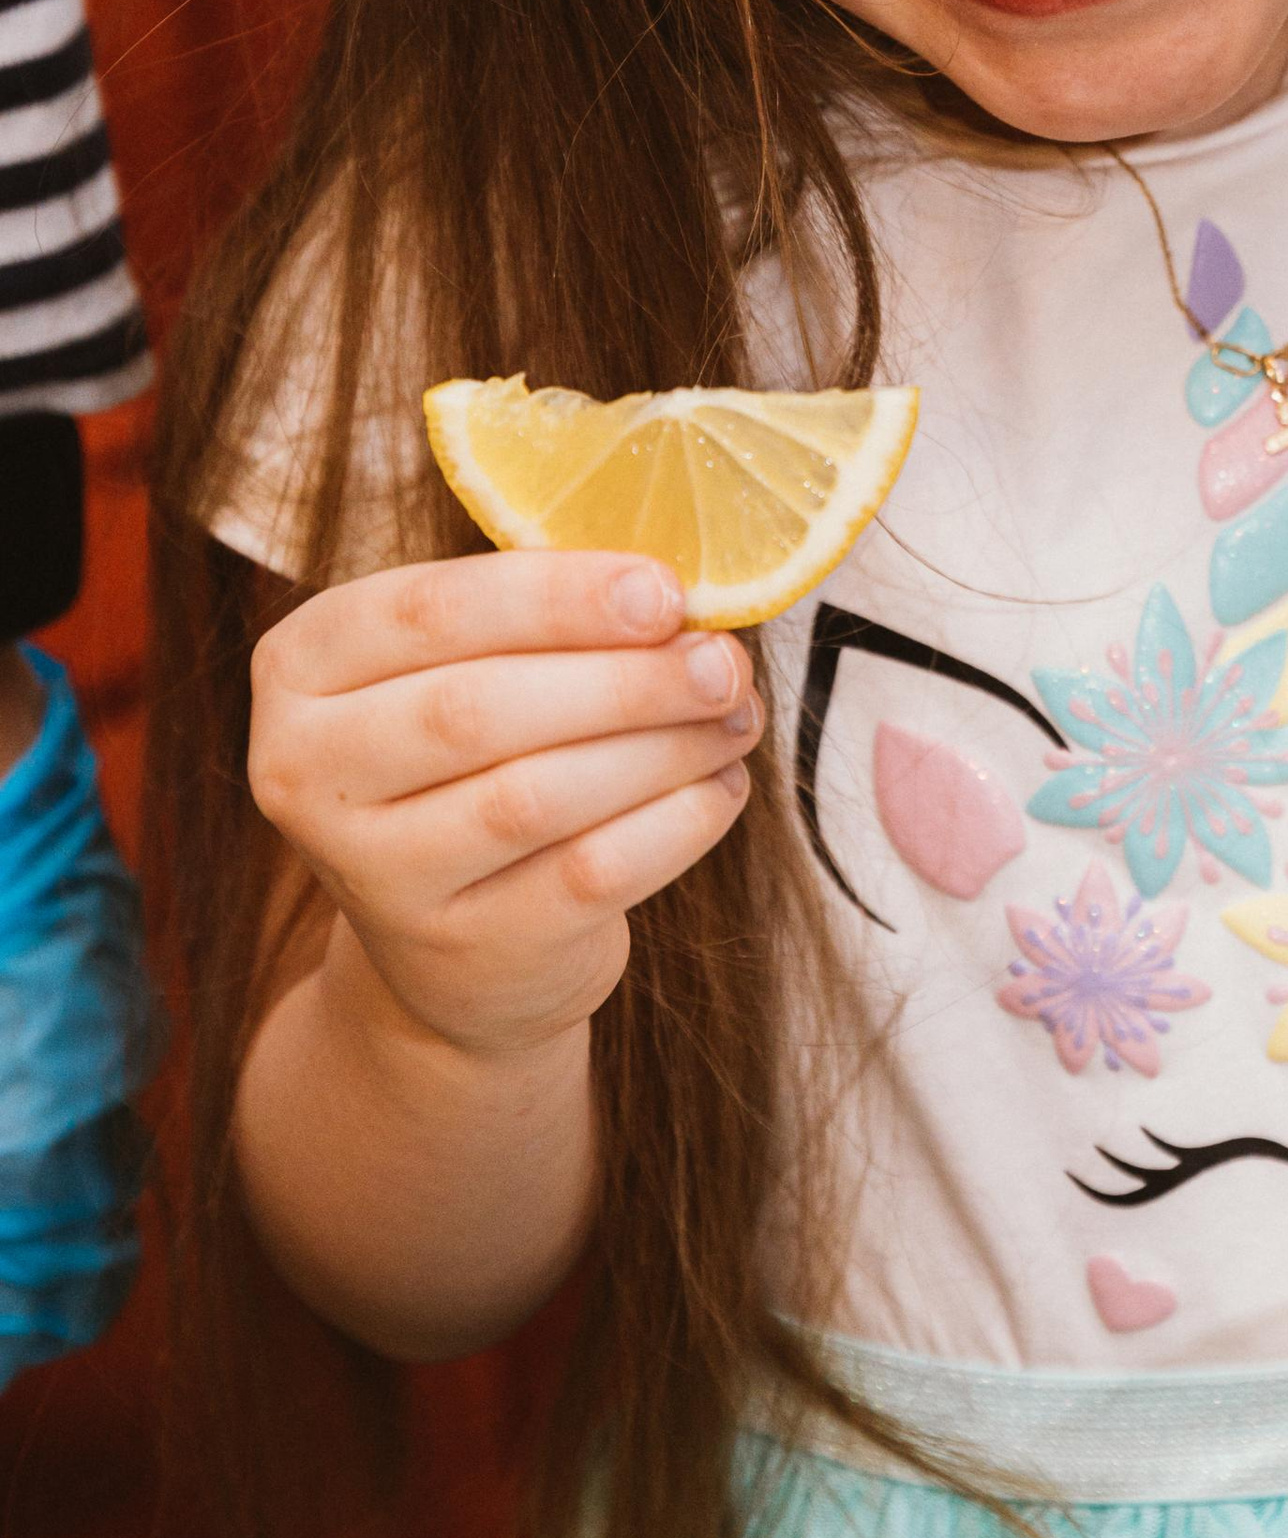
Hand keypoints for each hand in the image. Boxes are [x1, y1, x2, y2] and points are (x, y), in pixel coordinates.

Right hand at [247, 553, 759, 1061]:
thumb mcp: (467, 670)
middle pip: (480, 708)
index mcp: (301, 668)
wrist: (454, 950)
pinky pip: (589, 874)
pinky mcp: (463, 950)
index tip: (664, 587)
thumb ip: (547, 619)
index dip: (558, 595)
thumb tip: (683, 595)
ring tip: (736, 714)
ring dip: (662, 747)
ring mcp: (378, 877)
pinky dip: (675, 822)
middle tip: (721, 659)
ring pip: (537, 795)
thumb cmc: (473, 761)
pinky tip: (720, 785)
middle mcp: (306, 774)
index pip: (429, 611)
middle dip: (624, 677)